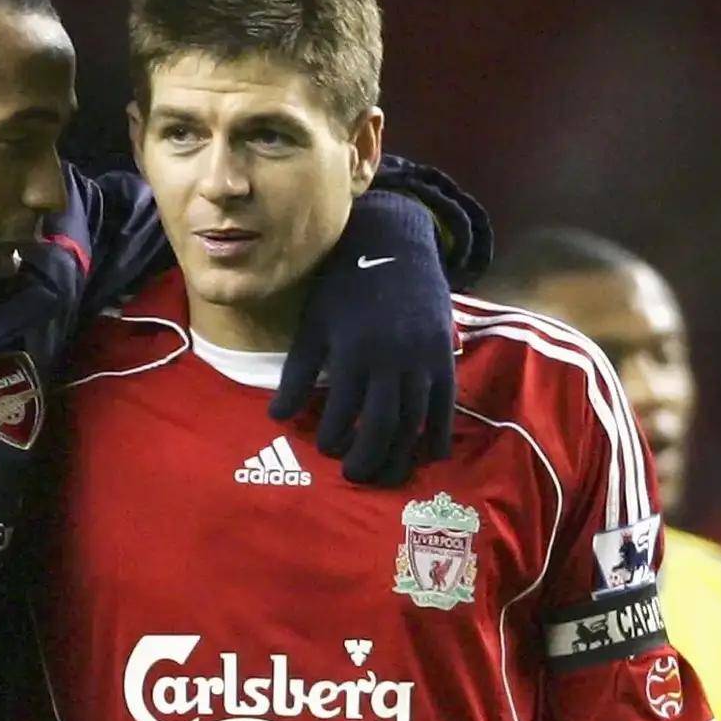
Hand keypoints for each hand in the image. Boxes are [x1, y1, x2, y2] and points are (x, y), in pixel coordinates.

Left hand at [271, 191, 455, 484]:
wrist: (394, 245)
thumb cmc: (344, 285)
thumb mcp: (314, 323)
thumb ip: (298, 372)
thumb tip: (275, 417)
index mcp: (354, 349)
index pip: (343, 409)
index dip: (332, 436)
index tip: (323, 448)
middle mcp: (392, 358)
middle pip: (383, 424)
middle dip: (368, 457)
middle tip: (353, 475)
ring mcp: (423, 358)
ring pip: (415, 421)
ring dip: (400, 455)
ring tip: (385, 475)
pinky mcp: (444, 356)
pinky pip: (445, 405)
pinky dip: (438, 434)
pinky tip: (429, 457)